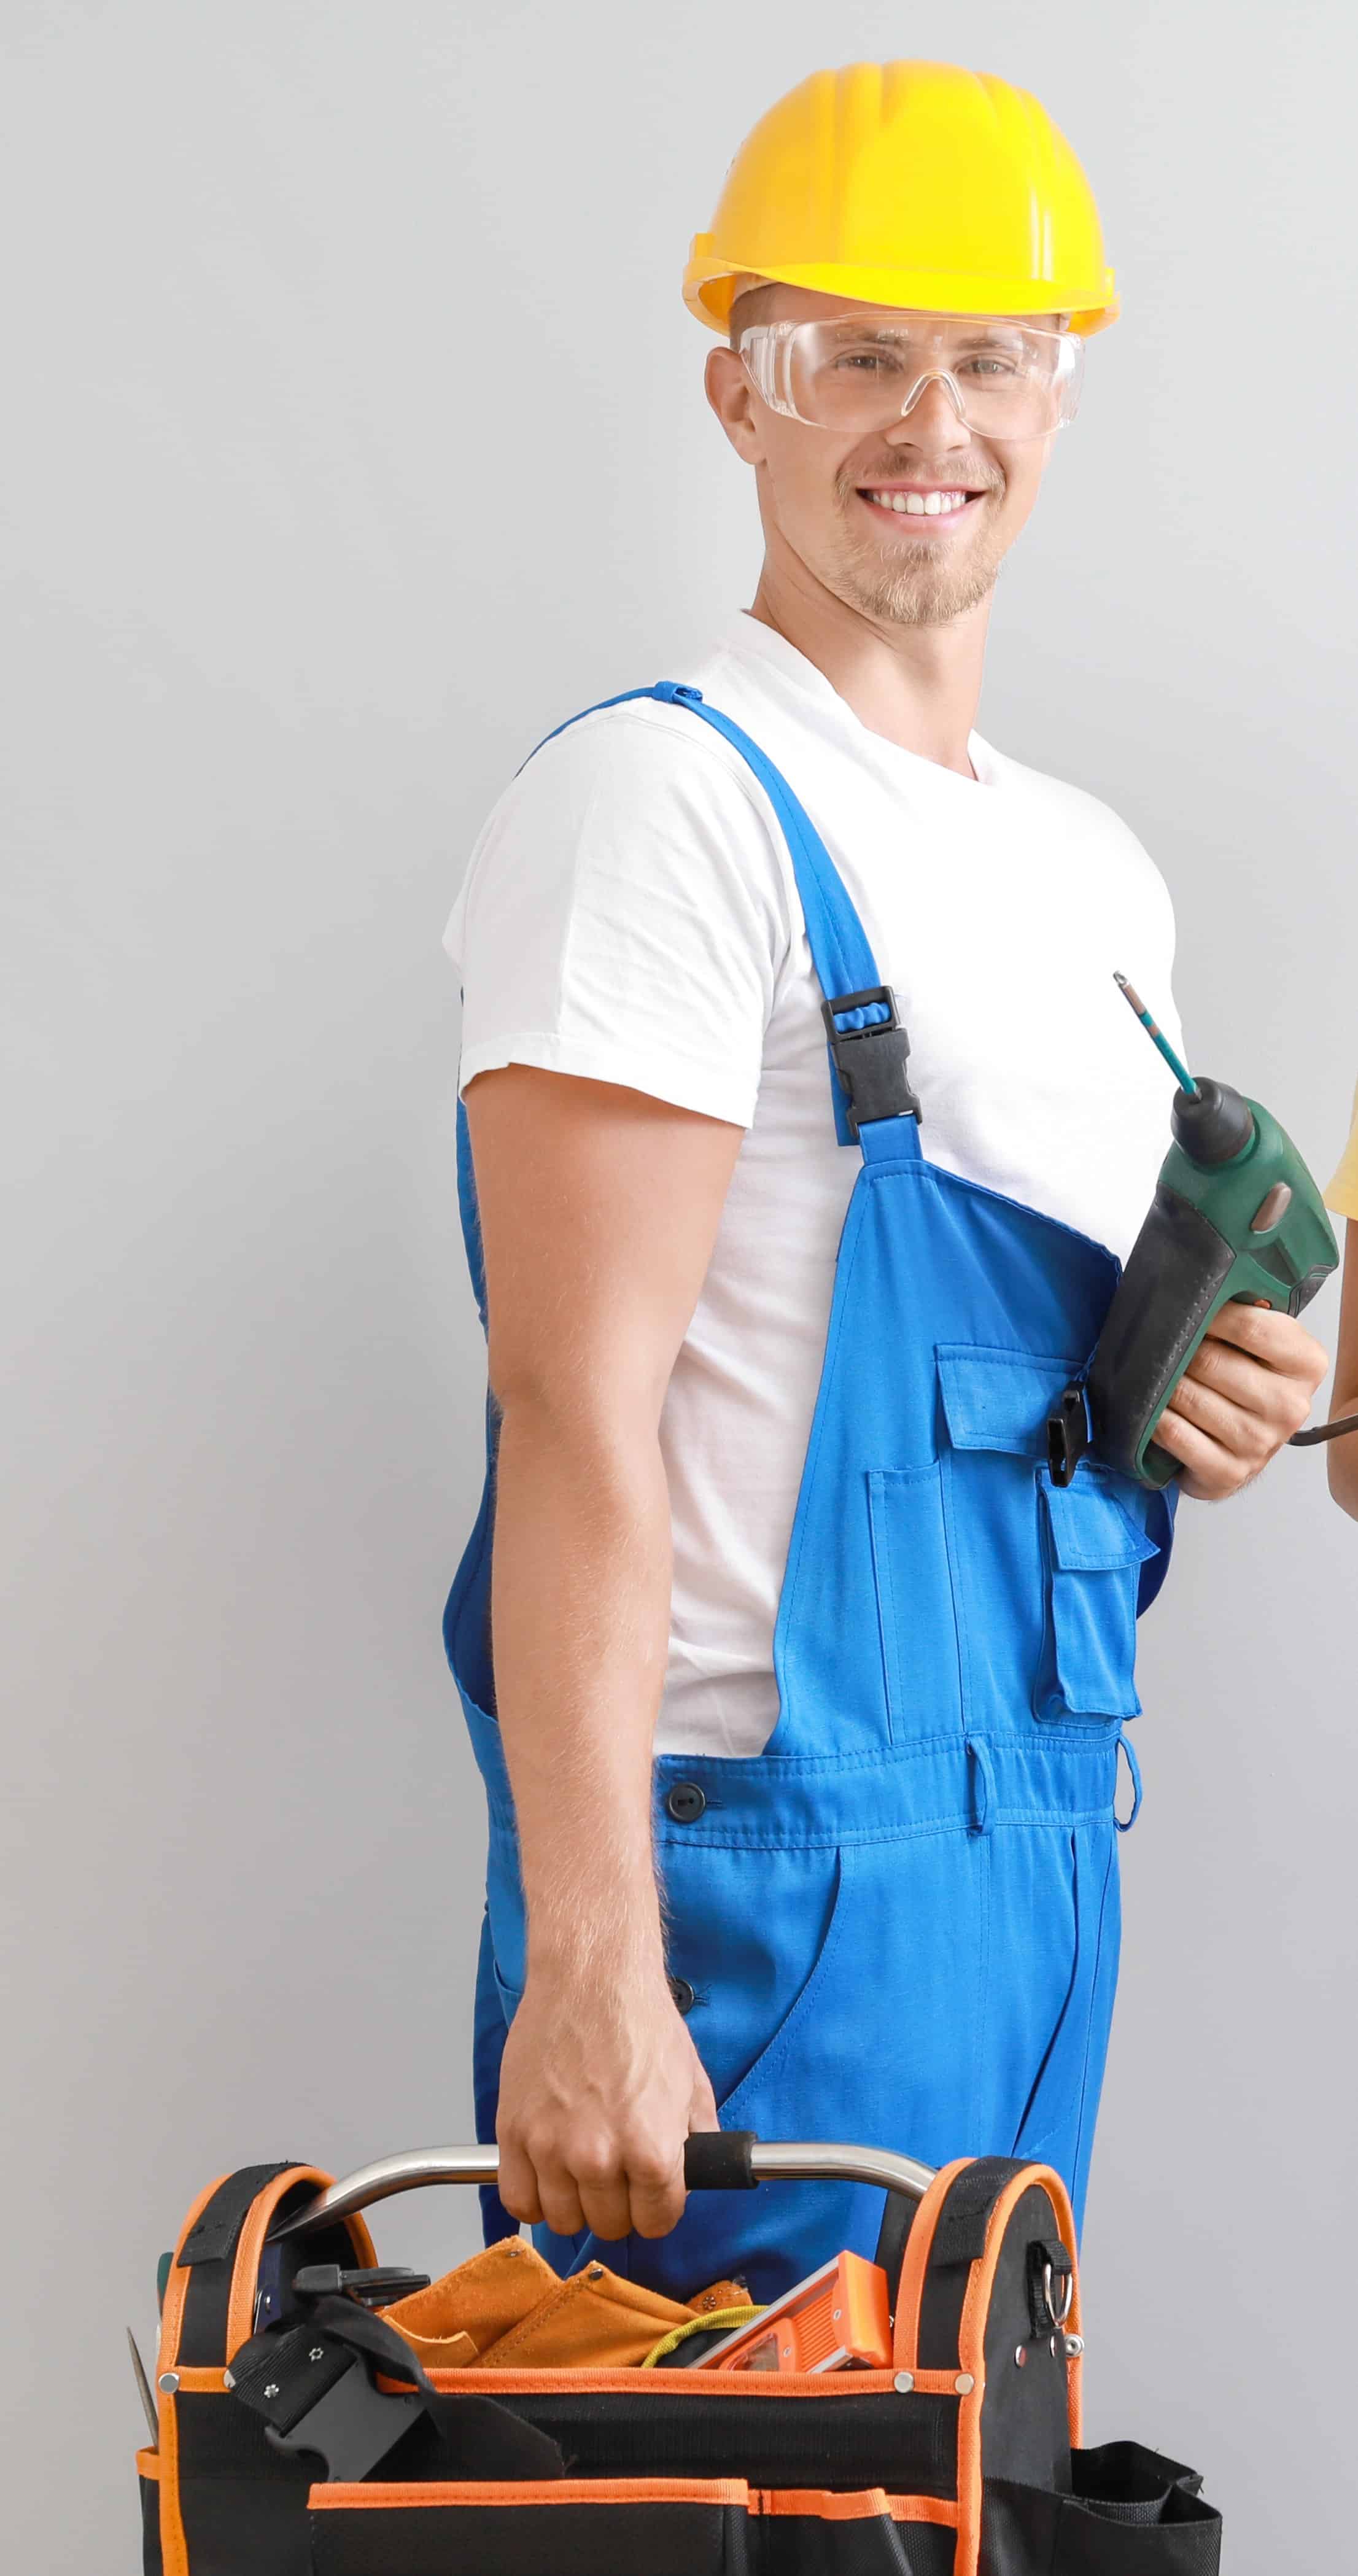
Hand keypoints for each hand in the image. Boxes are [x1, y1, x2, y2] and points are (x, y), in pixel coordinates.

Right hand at [496, 1961, 718, 2243]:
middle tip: (618, 2176)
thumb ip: (699, 2139)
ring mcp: (551, 2148)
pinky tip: (546, 2177)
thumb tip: (699, 2171)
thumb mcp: (692, 2082)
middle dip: (619, 2206)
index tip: (651, 2195)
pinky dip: (532, 2198)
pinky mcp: (513, 2132)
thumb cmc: (639, 2019)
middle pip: (610, 2225)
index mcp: (652, 2151)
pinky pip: (518, 2200)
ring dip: (576, 2204)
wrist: (591, 1977)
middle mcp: (600, 2158)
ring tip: (582, 2174)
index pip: (656, 2221)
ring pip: (563, 2219)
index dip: (658, 2207)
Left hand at [1155, 1301, 1327, 1499]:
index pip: (1252, 1327)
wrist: (1242, 1445)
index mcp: (1306, 1364)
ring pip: (1189, 1397)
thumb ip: (1245, 1314)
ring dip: (1161, 1384)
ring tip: (1154, 1375)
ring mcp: (1261, 1443)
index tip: (1185, 1306)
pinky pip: (1174, 1434)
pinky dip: (1154, 1418)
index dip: (1208, 1313)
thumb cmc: (1246, 1382)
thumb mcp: (1259, 1343)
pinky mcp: (1229, 1473)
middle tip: (1161, 1344)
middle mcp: (1290, 1406)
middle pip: (1213, 1362)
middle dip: (1178, 1350)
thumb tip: (1200, 1286)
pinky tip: (1151, 1410)